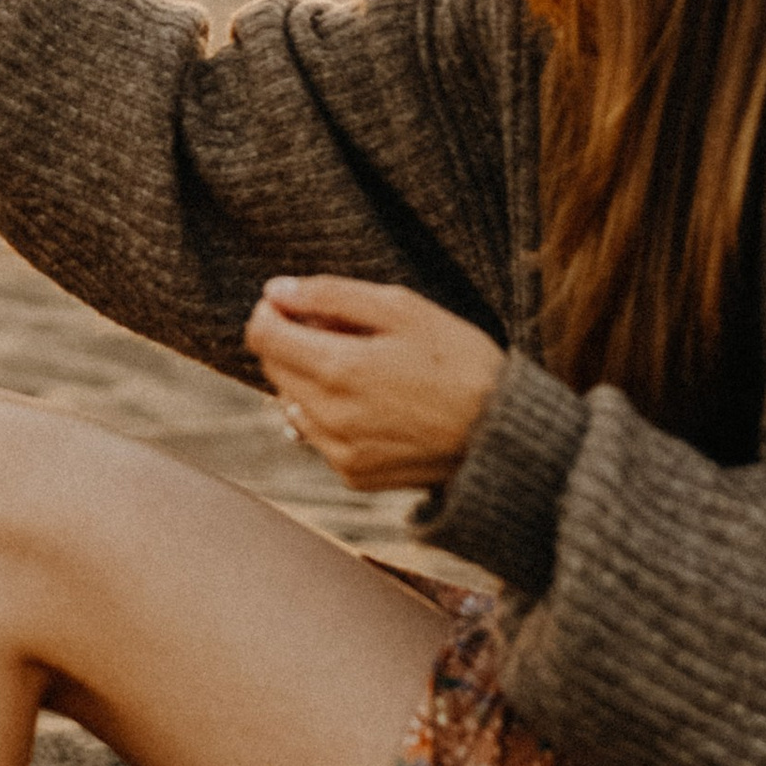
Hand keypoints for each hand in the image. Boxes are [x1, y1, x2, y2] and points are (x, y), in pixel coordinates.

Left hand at [243, 275, 503, 492]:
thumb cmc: (461, 362)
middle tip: (345, 330)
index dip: (271, 310)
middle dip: (294, 341)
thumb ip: (331, 295)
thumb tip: (275, 290)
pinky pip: (318, 435)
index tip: (295, 303)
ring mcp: (338, 451)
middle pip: (272, 367)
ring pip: (291, 402)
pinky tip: (375, 403)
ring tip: (364, 368)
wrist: (504, 436)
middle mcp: (328, 416)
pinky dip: (331, 414)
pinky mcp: (352, 475)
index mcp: (338, 368)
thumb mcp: (403, 309)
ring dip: (311, 379)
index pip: (261, 335)